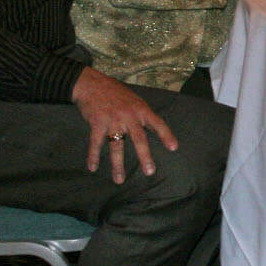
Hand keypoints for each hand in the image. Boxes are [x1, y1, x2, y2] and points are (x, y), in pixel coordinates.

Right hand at [71, 67, 176, 183]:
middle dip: (144, 156)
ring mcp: (113, 120)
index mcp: (141, 109)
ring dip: (117, 165)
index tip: (174, 148)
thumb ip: (141, 115)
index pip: (157, 123)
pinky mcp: (97, 123)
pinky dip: (93, 156)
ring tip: (119, 180)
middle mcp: (129, 116)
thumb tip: (152, 128)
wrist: (92, 84)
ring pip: (116, 146)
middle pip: (139, 138)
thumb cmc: (115, 93)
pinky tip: (93, 168)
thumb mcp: (134, 100)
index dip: (166, 135)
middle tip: (150, 171)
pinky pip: (96, 143)